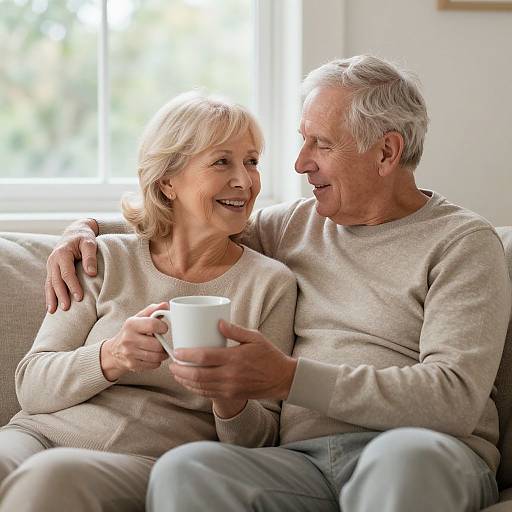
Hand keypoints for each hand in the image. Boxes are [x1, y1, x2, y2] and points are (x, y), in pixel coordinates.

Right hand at [46, 218, 98, 312]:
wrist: (75, 232)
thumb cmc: (84, 238)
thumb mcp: (90, 243)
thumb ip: (90, 257)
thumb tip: (91, 274)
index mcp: (62, 253)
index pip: (67, 273)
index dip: (73, 286)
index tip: (80, 298)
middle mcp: (53, 260)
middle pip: (56, 281)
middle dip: (61, 295)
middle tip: (67, 308)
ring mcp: (51, 265)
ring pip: (50, 284)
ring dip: (51, 298)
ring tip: (53, 311)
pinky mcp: (52, 269)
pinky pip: (49, 284)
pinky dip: (49, 295)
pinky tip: (51, 306)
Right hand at [100, 303, 169, 380]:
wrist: (114, 351)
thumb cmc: (131, 332)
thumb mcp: (139, 318)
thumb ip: (153, 310)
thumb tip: (165, 305)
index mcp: (131, 324)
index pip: (153, 325)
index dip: (163, 327)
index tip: (163, 329)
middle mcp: (128, 339)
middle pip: (157, 344)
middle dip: (162, 343)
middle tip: (161, 341)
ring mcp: (130, 354)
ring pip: (157, 356)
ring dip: (162, 353)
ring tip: (159, 349)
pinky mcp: (132, 365)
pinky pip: (153, 365)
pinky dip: (157, 361)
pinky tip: (153, 356)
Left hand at [169, 320, 297, 401]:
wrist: (282, 379)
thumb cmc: (268, 355)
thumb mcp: (255, 337)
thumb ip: (235, 330)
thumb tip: (218, 322)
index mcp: (234, 358)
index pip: (204, 357)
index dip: (186, 355)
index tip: (176, 351)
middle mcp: (230, 375)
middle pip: (198, 374)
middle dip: (180, 370)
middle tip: (171, 364)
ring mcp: (230, 388)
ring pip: (200, 386)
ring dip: (185, 381)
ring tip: (176, 373)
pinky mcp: (231, 395)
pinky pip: (208, 394)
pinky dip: (195, 389)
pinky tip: (189, 383)